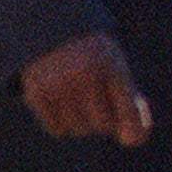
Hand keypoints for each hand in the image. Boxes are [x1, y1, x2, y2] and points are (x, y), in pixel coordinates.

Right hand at [20, 33, 151, 146]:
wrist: (54, 31)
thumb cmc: (95, 55)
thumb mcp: (117, 67)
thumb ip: (129, 102)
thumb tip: (134, 140)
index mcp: (111, 64)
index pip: (127, 109)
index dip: (132, 125)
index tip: (135, 136)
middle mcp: (85, 75)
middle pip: (101, 125)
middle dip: (105, 121)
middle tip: (102, 105)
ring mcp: (59, 85)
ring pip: (78, 129)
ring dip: (83, 122)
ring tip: (81, 98)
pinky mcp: (37, 94)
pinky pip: (58, 129)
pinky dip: (64, 123)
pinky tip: (64, 103)